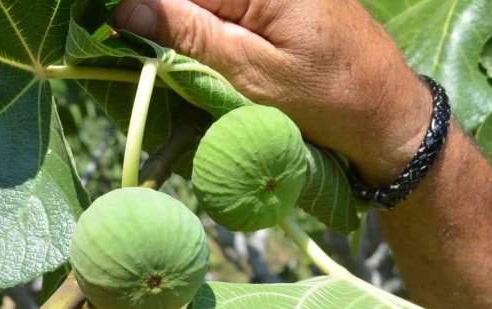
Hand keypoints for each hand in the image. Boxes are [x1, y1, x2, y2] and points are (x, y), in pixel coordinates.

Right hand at [114, 0, 430, 184]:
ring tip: (149, 46)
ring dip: (178, 25)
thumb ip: (189, 34)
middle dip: (155, 16)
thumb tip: (124, 8)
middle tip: (122, 40)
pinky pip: (226, 9)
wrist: (389, 114)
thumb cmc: (329, 99)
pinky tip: (184, 48)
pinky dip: (203, 28)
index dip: (137, 7)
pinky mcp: (277, 4)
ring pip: (205, 3)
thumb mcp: (252, 73)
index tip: (102, 25)